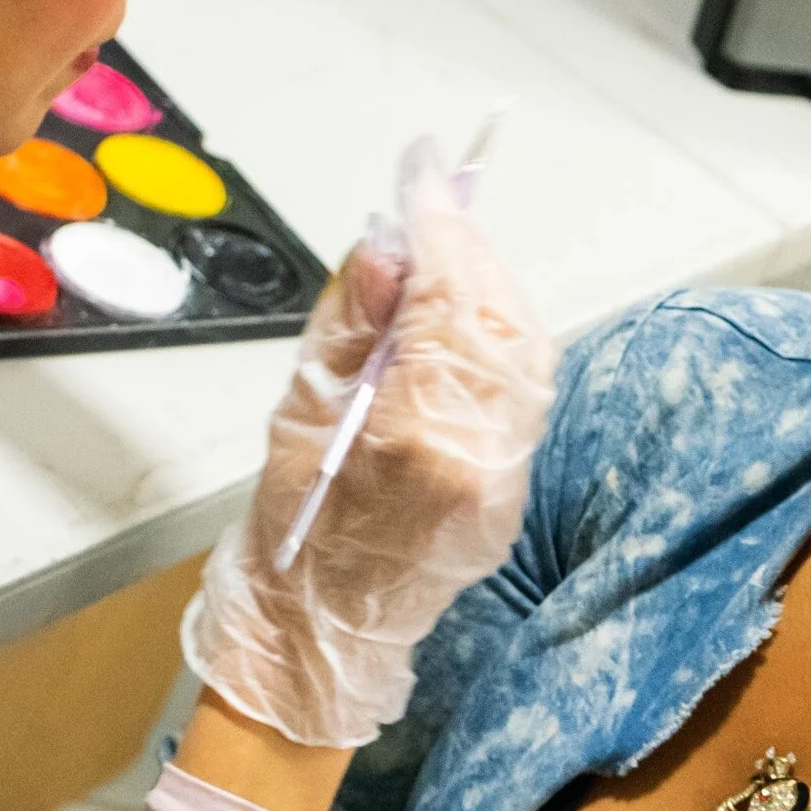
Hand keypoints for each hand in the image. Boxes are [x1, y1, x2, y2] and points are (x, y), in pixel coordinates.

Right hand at [180, 142, 557, 746]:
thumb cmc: (288, 535)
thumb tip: (388, 244)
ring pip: (522, 347)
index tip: (424, 170)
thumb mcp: (298, 414)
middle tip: (426, 209)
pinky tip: (458, 322)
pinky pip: (522, 387)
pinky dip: (495, 337)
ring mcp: (503, 473)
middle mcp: (475, 453)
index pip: (442, 298)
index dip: (437, 224)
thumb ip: (350, 323)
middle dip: (466, 253)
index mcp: (412, 435)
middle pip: (497, 317)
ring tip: (438, 260)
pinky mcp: (511, 484)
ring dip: (485, 290)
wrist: (318, 641)